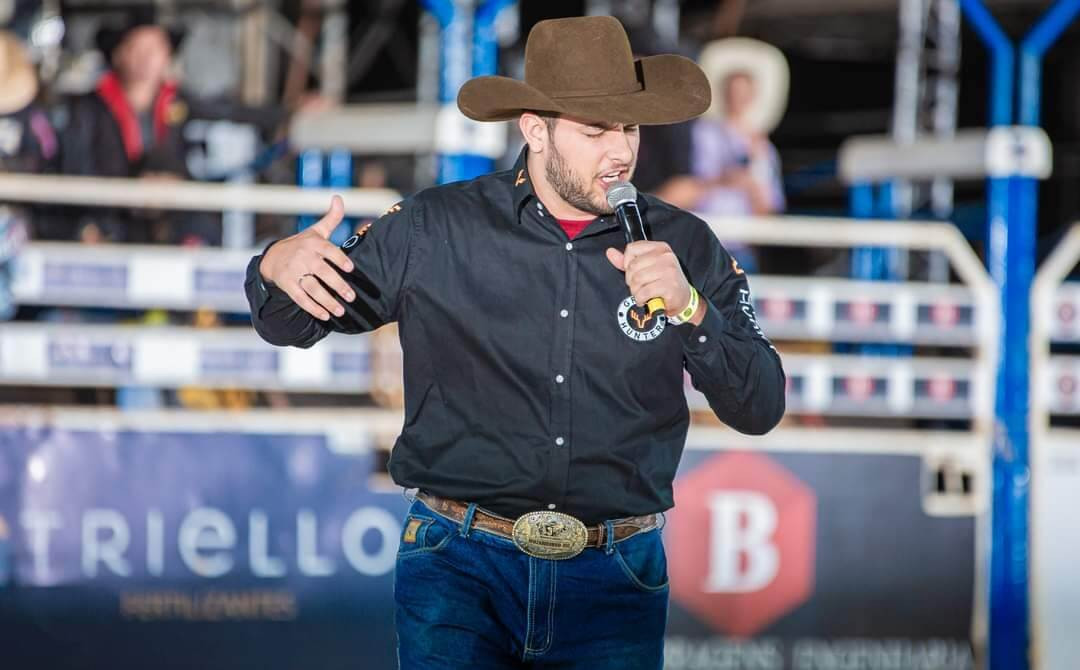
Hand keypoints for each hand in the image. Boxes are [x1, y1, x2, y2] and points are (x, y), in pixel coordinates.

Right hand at [258, 195, 356, 320]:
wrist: (272, 257)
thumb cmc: (302, 245)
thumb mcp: (316, 231)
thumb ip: (332, 218)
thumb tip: (338, 197)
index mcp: (313, 243)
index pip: (329, 251)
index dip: (339, 259)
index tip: (350, 268)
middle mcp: (304, 257)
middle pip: (323, 272)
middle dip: (338, 285)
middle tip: (351, 297)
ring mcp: (294, 271)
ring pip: (312, 288)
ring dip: (327, 301)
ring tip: (341, 311)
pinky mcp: (287, 284)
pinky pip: (300, 298)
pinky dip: (312, 308)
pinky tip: (325, 316)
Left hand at [606, 241, 695, 319]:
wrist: (683, 299)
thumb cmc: (664, 282)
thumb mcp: (647, 268)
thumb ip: (628, 261)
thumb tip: (610, 252)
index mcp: (660, 248)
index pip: (631, 248)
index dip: (627, 263)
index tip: (634, 272)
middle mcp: (665, 256)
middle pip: (632, 266)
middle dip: (631, 280)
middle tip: (640, 286)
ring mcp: (669, 270)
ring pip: (637, 279)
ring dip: (636, 291)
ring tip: (643, 293)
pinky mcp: (669, 285)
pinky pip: (643, 292)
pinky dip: (641, 299)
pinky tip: (646, 299)